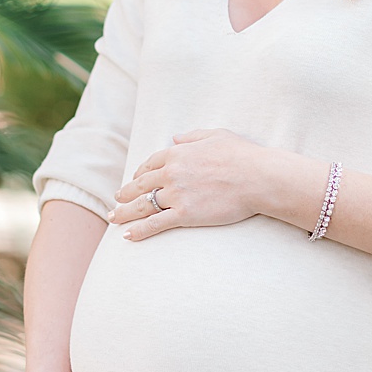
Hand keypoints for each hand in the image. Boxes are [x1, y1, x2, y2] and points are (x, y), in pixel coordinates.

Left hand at [111, 129, 270, 241]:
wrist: (258, 177)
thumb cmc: (243, 155)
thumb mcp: (217, 135)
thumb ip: (193, 136)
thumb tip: (175, 138)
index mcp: (178, 153)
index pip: (150, 164)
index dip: (139, 173)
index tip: (135, 180)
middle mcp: (172, 173)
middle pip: (140, 185)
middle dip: (125, 194)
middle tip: (117, 200)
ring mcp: (176, 195)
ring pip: (142, 206)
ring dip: (124, 213)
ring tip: (114, 218)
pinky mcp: (184, 214)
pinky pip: (154, 224)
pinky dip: (139, 231)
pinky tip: (128, 236)